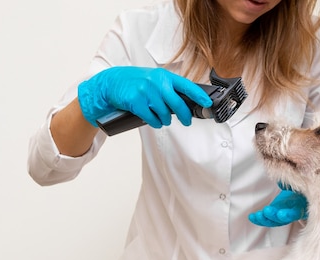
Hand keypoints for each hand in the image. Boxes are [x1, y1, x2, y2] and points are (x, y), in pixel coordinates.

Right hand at [77, 66, 212, 127]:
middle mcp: (157, 83)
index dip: (199, 96)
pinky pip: (152, 119)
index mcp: (164, 76)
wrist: (112, 83)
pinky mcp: (136, 103)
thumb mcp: (153, 79)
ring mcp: (146, 92)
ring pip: (165, 114)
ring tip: (163, 119)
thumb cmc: (135, 82)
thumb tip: (187, 101)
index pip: (186, 86)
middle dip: (185, 116)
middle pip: (178, 104)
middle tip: (187, 121)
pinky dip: (155, 123)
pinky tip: (155, 122)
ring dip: (166, 120)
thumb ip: (168, 87)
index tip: (207, 103)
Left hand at [248, 183, 308, 226]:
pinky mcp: (274, 215)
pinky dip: (258, 219)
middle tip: (266, 210)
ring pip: (273, 221)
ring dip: (264, 219)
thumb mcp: (301, 186)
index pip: (295, 213)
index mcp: (300, 208)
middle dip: (273, 216)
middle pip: (282, 219)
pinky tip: (251, 217)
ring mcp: (282, 216)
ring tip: (256, 215)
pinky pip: (266, 219)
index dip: (288, 214)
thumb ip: (292, 185)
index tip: (281, 213)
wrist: (300, 195)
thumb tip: (281, 183)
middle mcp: (291, 214)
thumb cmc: (301, 190)